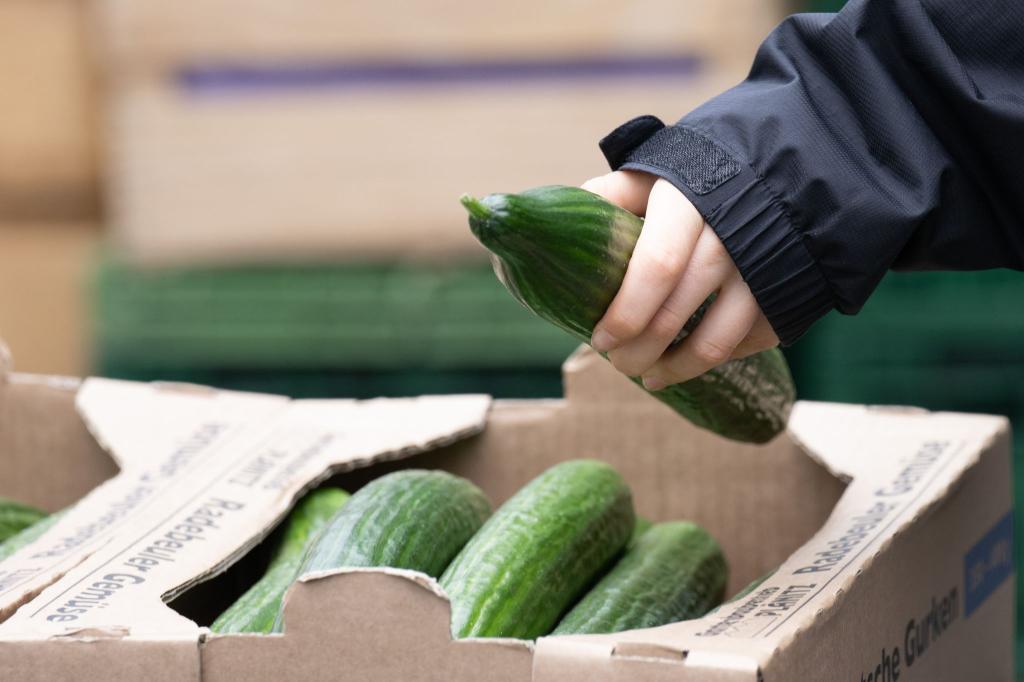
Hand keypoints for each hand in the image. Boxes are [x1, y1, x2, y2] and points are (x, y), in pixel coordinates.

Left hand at [582, 170, 778, 389]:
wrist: (788, 168)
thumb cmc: (705, 175)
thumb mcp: (659, 170)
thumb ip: (614, 193)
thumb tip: (565, 219)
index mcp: (689, 204)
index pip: (655, 267)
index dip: (625, 312)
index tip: (600, 340)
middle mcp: (730, 237)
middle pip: (676, 314)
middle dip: (639, 351)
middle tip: (618, 364)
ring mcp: (763, 270)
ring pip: (715, 342)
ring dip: (676, 368)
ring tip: (650, 376)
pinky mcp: (787, 293)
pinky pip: (748, 342)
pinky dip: (716, 359)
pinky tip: (691, 363)